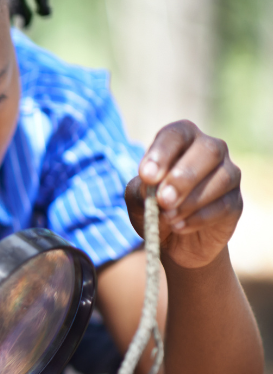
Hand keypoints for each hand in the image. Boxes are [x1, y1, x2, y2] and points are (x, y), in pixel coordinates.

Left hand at [127, 120, 241, 268]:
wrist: (172, 239)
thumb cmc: (153, 207)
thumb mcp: (138, 198)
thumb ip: (142, 189)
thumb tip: (153, 186)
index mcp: (182, 140)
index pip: (177, 134)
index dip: (162, 152)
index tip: (146, 176)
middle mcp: (210, 150)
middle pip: (208, 150)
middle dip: (183, 176)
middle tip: (163, 199)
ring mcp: (228, 174)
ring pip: (222, 178)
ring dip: (192, 200)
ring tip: (168, 217)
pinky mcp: (235, 202)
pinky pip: (225, 205)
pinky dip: (199, 217)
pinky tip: (179, 226)